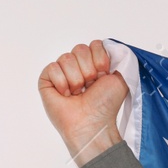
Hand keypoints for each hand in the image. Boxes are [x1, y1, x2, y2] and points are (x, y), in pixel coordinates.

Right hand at [39, 39, 126, 166]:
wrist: (92, 123)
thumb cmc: (105, 105)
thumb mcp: (120, 79)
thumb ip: (119, 59)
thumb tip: (112, 46)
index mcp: (94, 64)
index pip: (94, 45)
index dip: (100, 59)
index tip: (104, 75)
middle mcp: (77, 66)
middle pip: (80, 49)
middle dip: (89, 70)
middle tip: (90, 87)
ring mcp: (61, 72)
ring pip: (67, 58)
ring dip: (76, 79)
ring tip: (78, 93)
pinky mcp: (46, 79)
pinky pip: (53, 68)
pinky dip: (62, 83)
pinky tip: (66, 95)